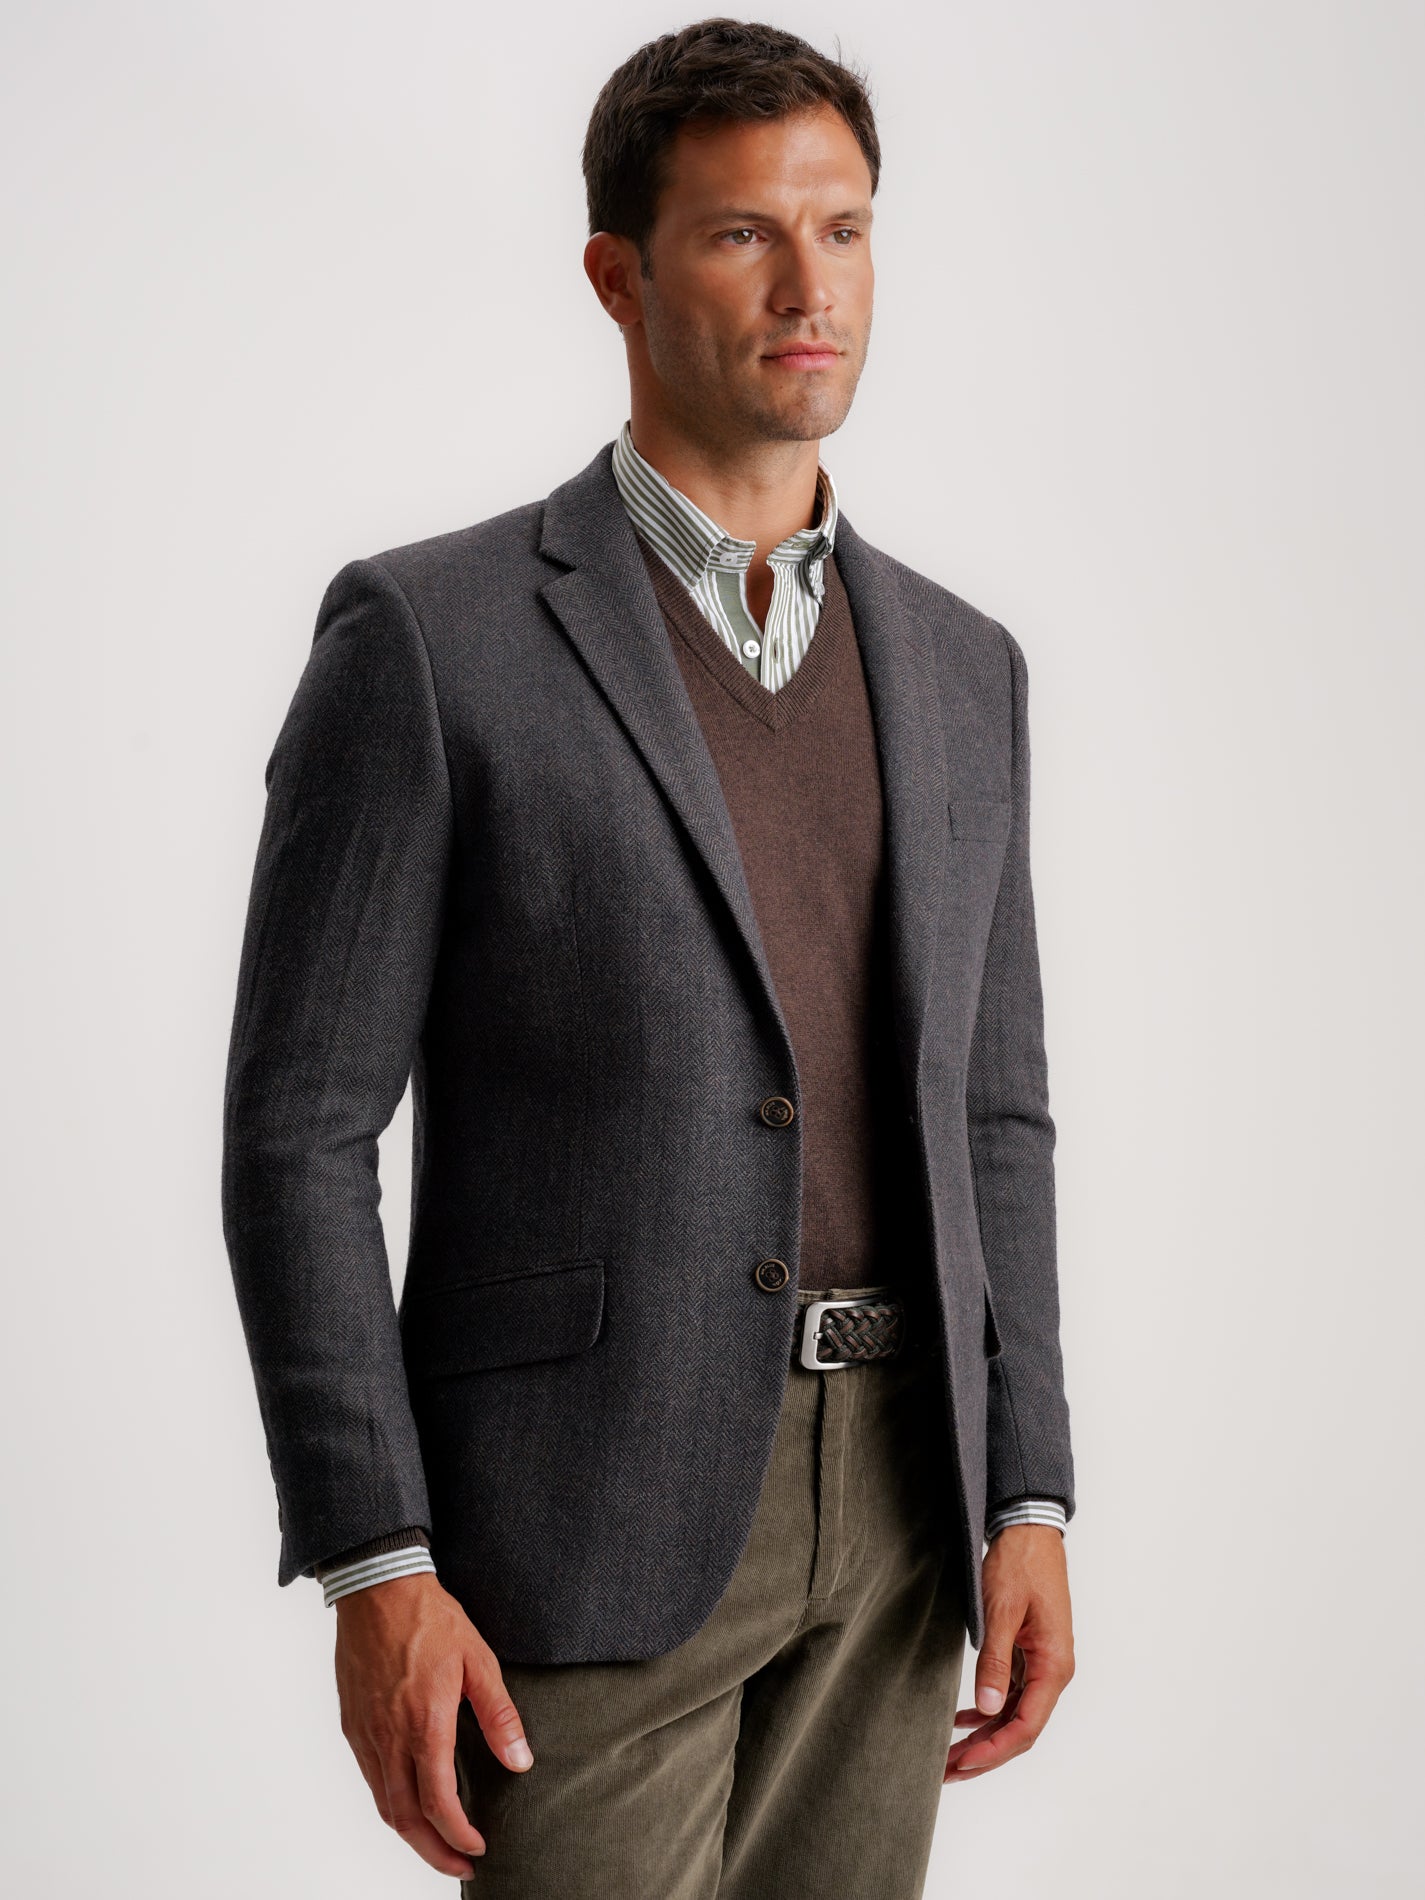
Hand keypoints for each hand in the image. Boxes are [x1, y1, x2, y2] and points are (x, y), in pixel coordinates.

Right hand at [332, 1571, 533, 1876]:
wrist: (378, 1588)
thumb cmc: (431, 1619)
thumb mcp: (478, 1661)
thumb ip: (499, 1715)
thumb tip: (520, 1761)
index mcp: (424, 1724)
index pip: (437, 1802)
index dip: (458, 1834)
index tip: (478, 1847)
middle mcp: (388, 1736)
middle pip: (404, 1818)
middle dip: (433, 1851)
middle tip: (460, 1865)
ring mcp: (365, 1732)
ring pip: (383, 1803)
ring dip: (410, 1834)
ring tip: (437, 1844)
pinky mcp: (352, 1723)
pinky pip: (370, 1778)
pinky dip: (390, 1803)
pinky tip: (409, 1802)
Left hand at [944, 1524, 1073, 1780]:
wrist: (1029, 1530)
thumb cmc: (1019, 1564)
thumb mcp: (1002, 1611)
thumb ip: (996, 1660)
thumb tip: (988, 1710)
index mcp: (1054, 1666)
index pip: (1026, 1727)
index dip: (994, 1751)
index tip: (962, 1764)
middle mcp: (1053, 1671)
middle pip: (1020, 1729)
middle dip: (984, 1754)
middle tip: (946, 1772)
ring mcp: (1042, 1663)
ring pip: (1014, 1715)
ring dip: (984, 1737)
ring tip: (948, 1755)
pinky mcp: (1030, 1653)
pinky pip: (1010, 1694)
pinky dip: (987, 1711)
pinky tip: (962, 1720)